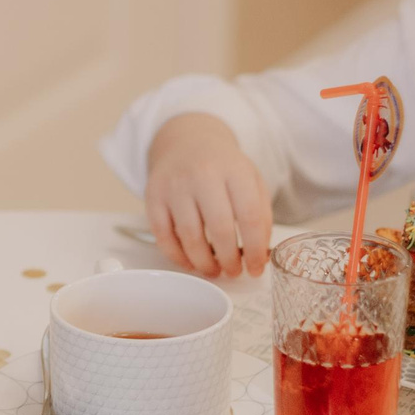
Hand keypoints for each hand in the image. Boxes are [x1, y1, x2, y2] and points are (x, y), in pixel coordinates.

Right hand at [144, 113, 272, 278]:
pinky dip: (177, 256)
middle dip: (229, 259)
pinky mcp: (153, 196)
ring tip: (213, 270)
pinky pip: (163, 236)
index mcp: (235, 170)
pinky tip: (190, 262)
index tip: (256, 268)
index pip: (249, 216)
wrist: (186, 141)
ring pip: (189, 236)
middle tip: (234, 272)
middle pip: (219, 228)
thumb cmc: (223, 167)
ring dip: (203, 262)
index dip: (255, 249)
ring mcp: (175, 185)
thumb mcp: (251, 179)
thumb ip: (261, 214)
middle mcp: (203, 175)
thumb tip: (260, 255)